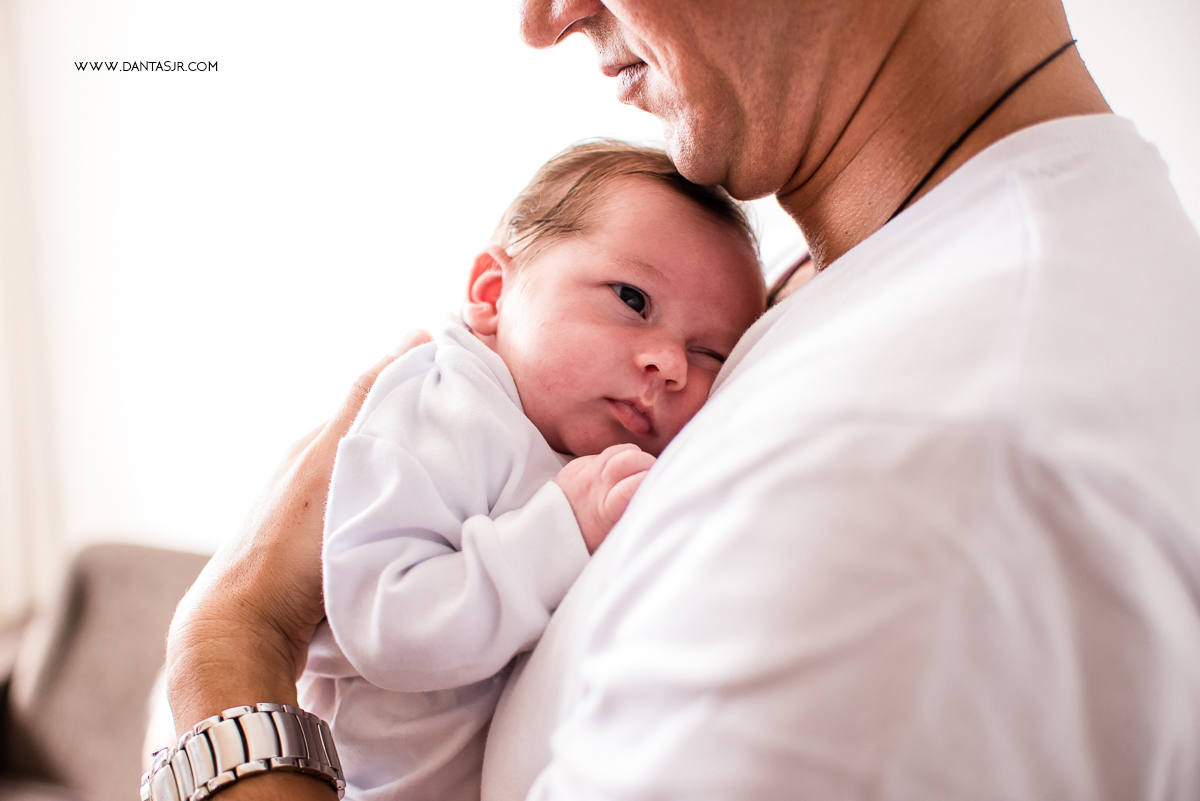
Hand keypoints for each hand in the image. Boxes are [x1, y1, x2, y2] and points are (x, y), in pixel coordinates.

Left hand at [164, 329, 431, 800]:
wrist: (248, 629)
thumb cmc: (292, 544)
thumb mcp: (338, 457)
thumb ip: (370, 397)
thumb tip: (416, 336)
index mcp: (318, 441)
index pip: (384, 399)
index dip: (430, 394)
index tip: (478, 399)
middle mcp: (314, 472)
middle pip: (386, 442)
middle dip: (428, 440)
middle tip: (481, 451)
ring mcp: (316, 518)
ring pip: (382, 484)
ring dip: (416, 484)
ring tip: (460, 494)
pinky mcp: (323, 557)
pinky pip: (375, 520)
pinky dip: (401, 517)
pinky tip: (423, 533)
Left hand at [555, 443, 655, 552]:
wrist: (546, 538)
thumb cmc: (588, 544)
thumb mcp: (614, 539)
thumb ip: (634, 517)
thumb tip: (662, 507)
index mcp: (605, 510)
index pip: (637, 482)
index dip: (655, 479)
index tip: (665, 486)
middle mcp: (594, 487)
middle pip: (629, 458)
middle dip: (649, 462)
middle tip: (656, 476)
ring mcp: (583, 473)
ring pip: (620, 450)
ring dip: (636, 457)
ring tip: (641, 473)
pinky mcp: (575, 465)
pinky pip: (605, 453)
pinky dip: (619, 459)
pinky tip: (621, 473)